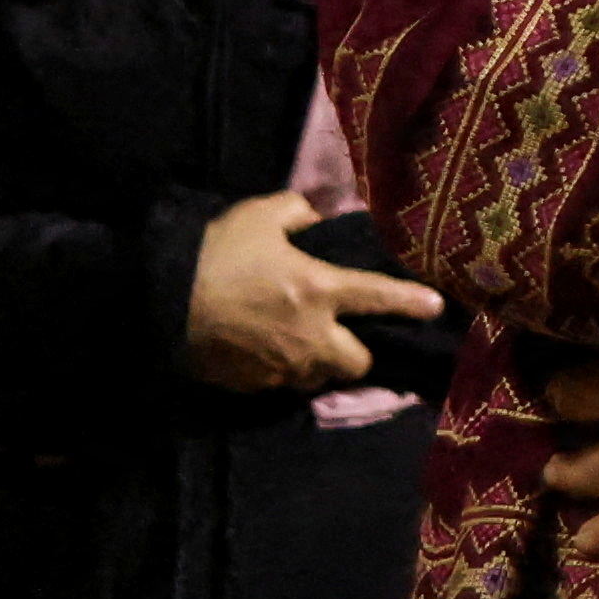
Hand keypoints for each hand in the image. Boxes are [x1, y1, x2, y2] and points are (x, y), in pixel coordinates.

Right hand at [181, 190, 455, 395]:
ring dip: (321, 364)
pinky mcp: (254, 386)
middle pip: (357, 361)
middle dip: (359, 352)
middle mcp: (311, 335)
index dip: (410, 303)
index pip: (377, 297)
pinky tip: (267, 352)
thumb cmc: (215, 253)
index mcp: (318, 289)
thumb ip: (299, 213)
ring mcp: (282, 366)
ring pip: (320, 377)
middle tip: (346, 335)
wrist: (162, 302)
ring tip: (305, 344)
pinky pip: (283, 384)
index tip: (435, 308)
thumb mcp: (259, 215)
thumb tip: (319, 218)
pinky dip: (284, 370)